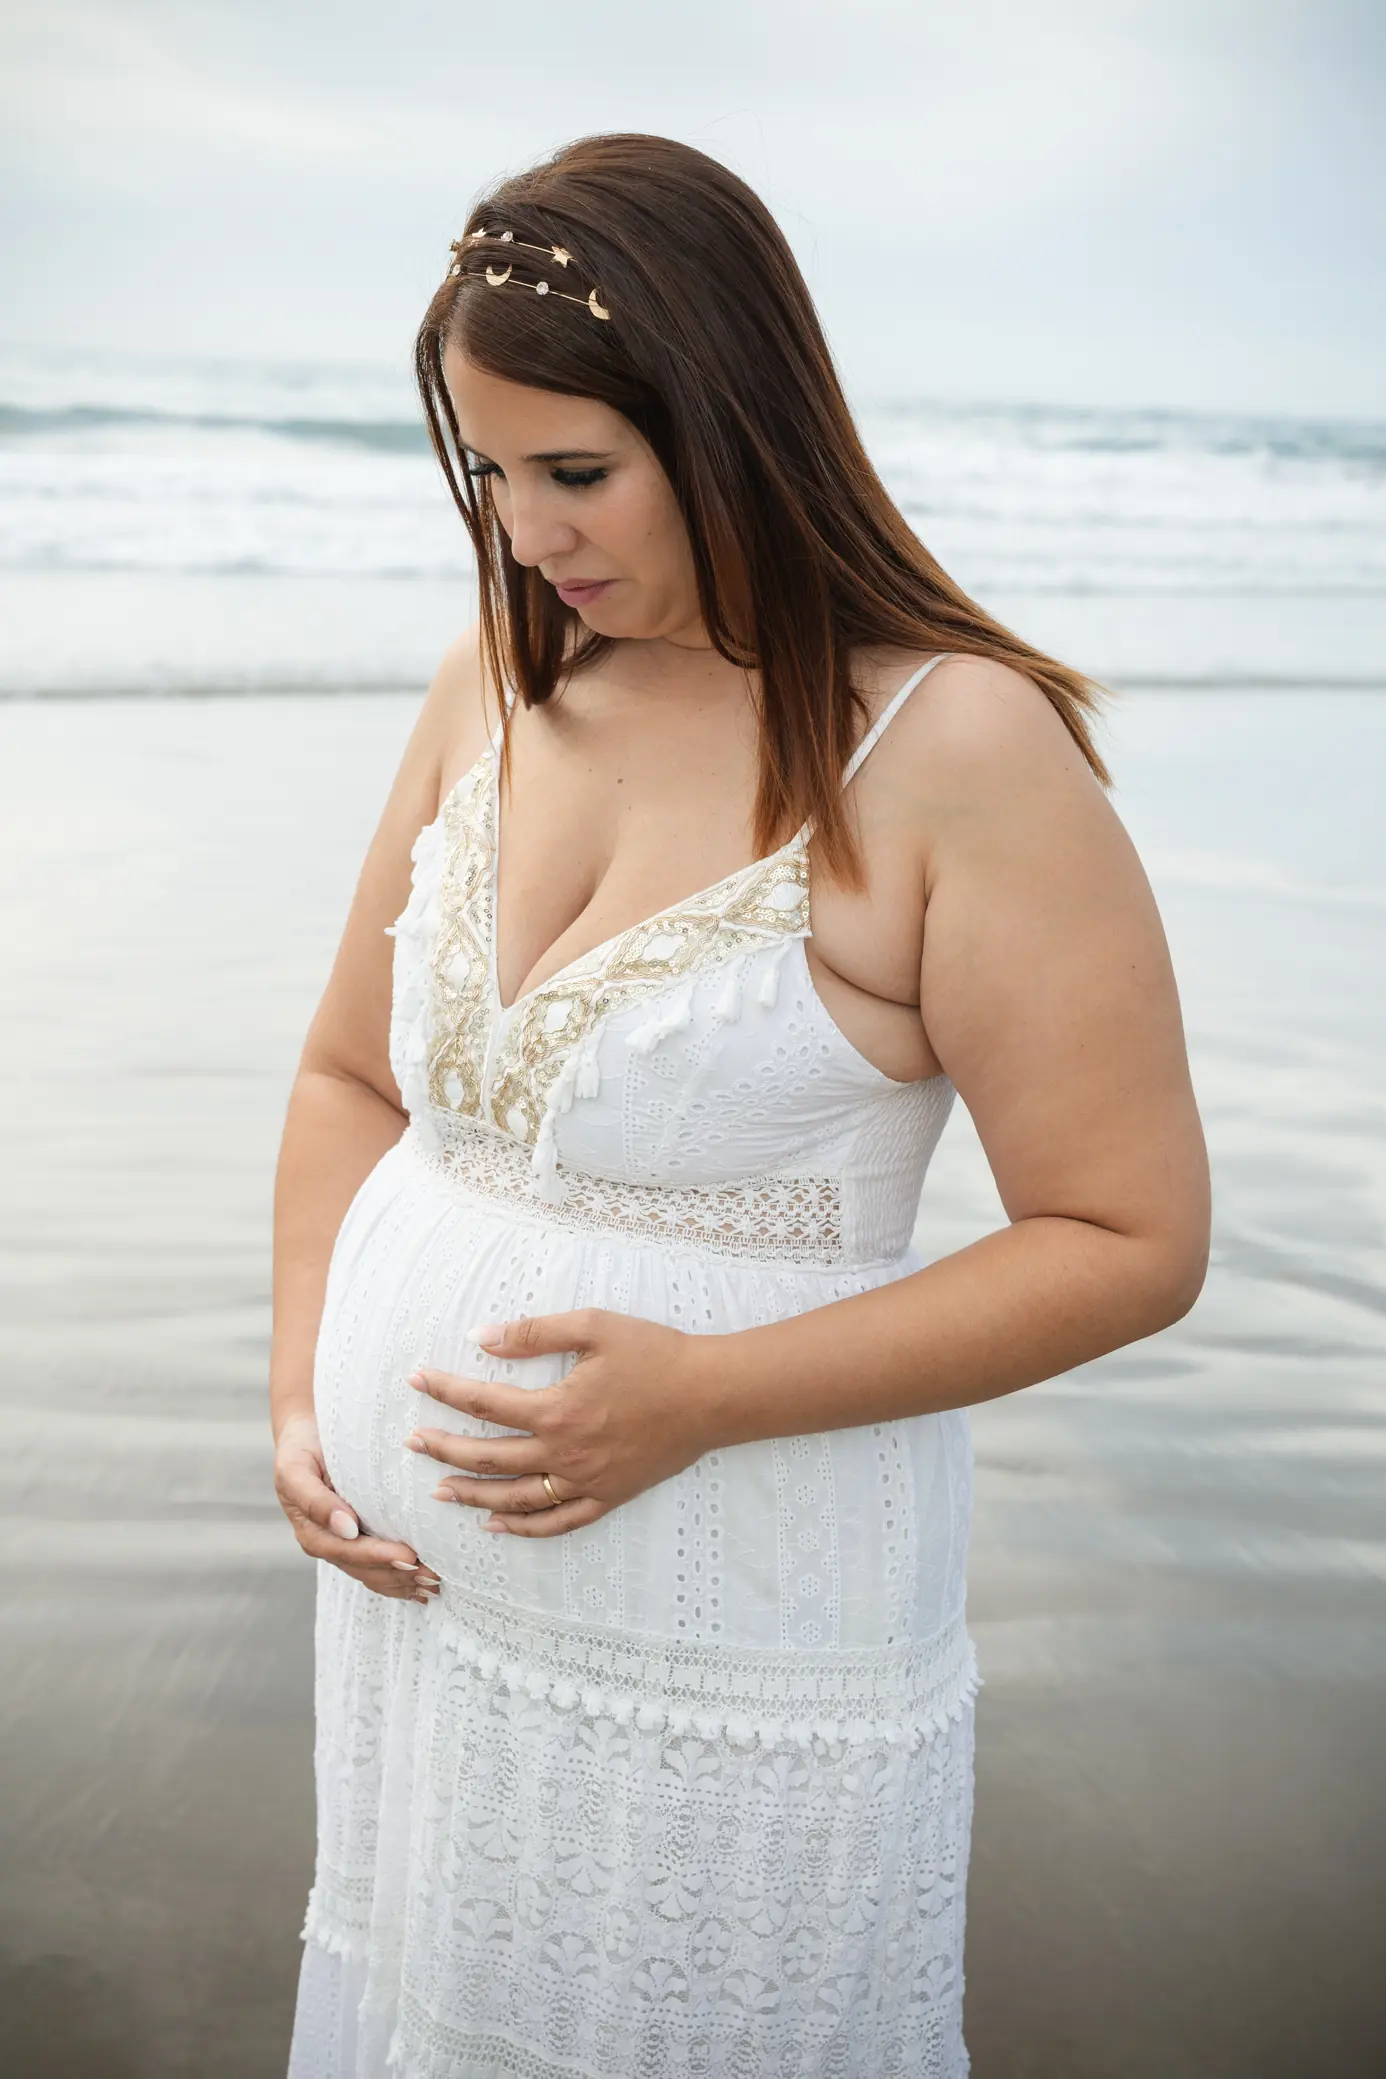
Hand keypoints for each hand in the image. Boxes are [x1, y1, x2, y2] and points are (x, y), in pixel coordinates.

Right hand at [275, 1410, 439, 1602]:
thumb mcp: (296, 1469)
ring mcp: (344, 1545)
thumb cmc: (302, 1449)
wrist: (306, 1436)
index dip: (379, 1556)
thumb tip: (346, 1528)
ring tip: (434, 1583)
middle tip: (433, 1576)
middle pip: (365, 1569)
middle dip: (399, 1575)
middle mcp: (329, 1544)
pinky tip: (423, 1586)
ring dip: (404, 1581)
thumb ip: (315, 1500)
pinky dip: (401, 1578)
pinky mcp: (359, 1539)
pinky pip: (379, 1567)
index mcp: (312, 1532)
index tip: (409, 1557)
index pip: (348, 1551)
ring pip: (375, 1574)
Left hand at [405, 1310, 717, 1538]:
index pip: (484, 1403)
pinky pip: (559, 1523)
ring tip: (441, 1490)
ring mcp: (587, 1481)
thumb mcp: (594, 1326)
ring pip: (517, 1498)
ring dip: (474, 1495)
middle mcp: (565, 1453)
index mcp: (558, 1409)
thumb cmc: (656, 1354)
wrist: (713, 1394)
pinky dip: (524, 1528)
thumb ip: (533, 1332)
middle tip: (412, 1442)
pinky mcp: (610, 1496)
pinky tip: (497, 1525)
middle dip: (445, 1449)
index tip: (416, 1380)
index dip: (445, 1390)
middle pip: (489, 1457)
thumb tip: (480, 1336)